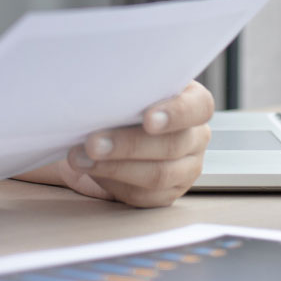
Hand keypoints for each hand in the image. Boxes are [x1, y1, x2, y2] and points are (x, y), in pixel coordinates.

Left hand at [59, 81, 213, 206]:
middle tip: (93, 143)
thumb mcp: (129, 86)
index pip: (199, 107)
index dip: (176, 113)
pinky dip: (113, 183)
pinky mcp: (166, 194)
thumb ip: (127, 85)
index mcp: (193, 103)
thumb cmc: (123, 101)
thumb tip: (100, 84)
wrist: (110, 131)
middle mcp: (195, 137)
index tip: (147, 119)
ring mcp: (185, 168)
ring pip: (158, 175)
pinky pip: (143, 195)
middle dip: (128, 145)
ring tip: (81, 159)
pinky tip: (91, 170)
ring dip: (115, 167)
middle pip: (172, 145)